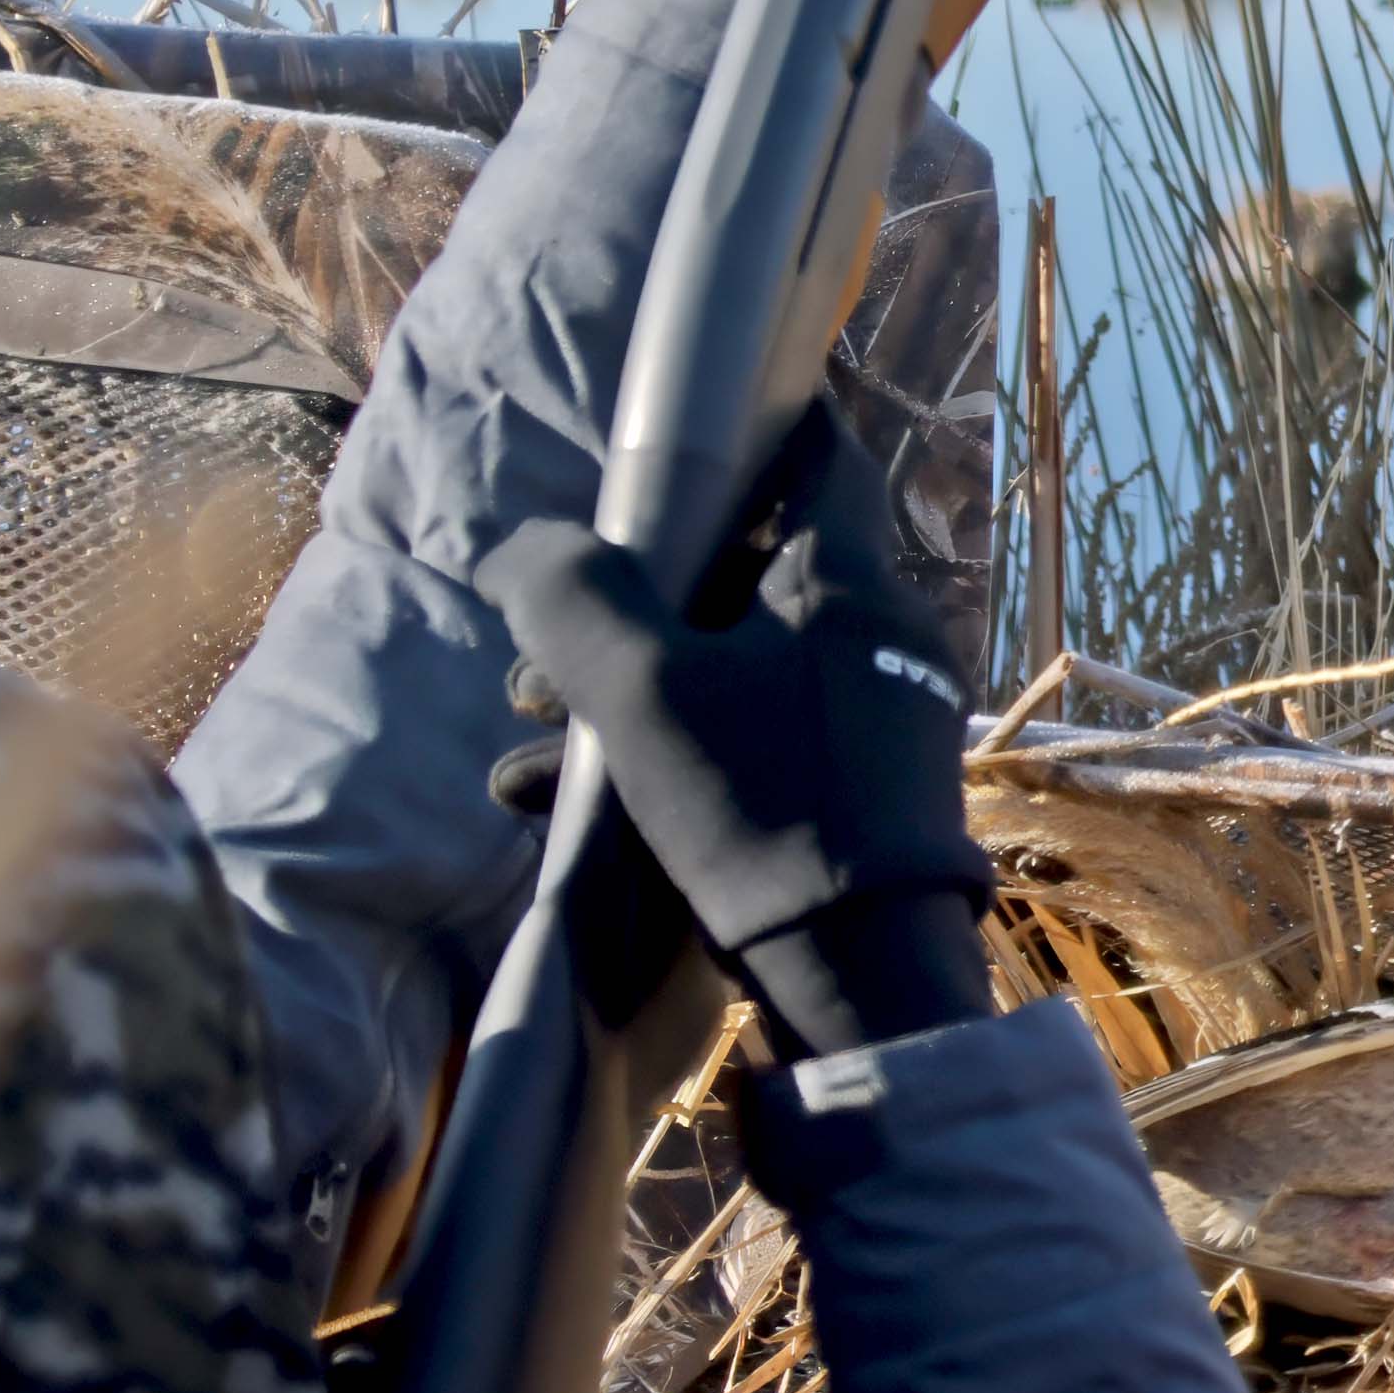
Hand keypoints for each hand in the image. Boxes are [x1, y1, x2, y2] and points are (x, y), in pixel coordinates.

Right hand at [474, 422, 995, 1064]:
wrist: (860, 975)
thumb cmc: (759, 805)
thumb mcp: (641, 688)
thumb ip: (574, 597)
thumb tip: (521, 549)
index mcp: (848, 582)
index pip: (817, 452)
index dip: (751, 420)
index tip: (682, 416)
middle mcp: (872, 636)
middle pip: (743, 574)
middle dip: (628, 603)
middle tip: (539, 647)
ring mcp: (865, 719)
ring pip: (725, 669)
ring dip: (618, 694)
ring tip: (526, 738)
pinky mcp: (848, 795)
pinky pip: (741, 742)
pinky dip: (656, 755)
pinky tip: (555, 805)